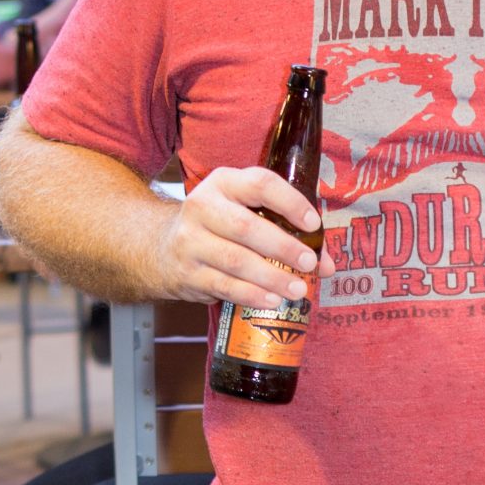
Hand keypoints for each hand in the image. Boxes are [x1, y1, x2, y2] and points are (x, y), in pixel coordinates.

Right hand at [149, 166, 334, 309]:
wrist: (159, 246)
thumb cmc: (218, 226)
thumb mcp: (244, 212)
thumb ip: (286, 231)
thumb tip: (326, 265)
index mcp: (224, 183)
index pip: (259, 184)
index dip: (289, 202)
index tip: (313, 223)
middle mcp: (202, 207)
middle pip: (246, 227)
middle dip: (282, 247)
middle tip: (309, 263)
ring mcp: (191, 241)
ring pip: (235, 260)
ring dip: (271, 277)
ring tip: (297, 290)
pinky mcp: (187, 273)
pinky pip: (224, 286)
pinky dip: (251, 295)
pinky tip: (272, 301)